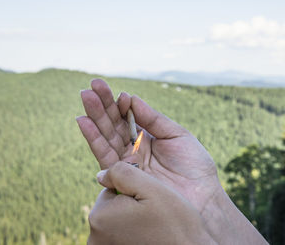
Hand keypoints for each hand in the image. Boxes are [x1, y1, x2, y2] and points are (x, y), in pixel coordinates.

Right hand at [77, 79, 266, 243]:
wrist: (201, 197)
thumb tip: (132, 98)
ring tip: (85, 97)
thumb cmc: (194, 166)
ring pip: (106, 137)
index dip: (120, 104)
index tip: (118, 92)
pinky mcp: (122, 177)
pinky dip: (93, 138)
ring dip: (94, 117)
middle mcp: (134, 150)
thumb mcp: (177, 135)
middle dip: (102, 106)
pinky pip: (104, 156)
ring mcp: (127, 163)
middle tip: (91, 87)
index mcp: (148, 138)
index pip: (128, 117)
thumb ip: (153, 119)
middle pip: (114, 125)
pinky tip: (84, 121)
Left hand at [88, 161, 214, 244]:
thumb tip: (102, 175)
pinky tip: (150, 239)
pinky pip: (121, 236)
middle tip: (153, 217)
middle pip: (112, 206)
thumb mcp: (152, 188)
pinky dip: (133, 235)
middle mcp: (95, 237)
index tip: (150, 204)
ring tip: (153, 230)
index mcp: (100, 216)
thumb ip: (123, 173)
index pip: (111, 188)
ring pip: (117, 221)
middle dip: (131, 206)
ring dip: (133, 221)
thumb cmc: (175, 224)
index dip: (133, 190)